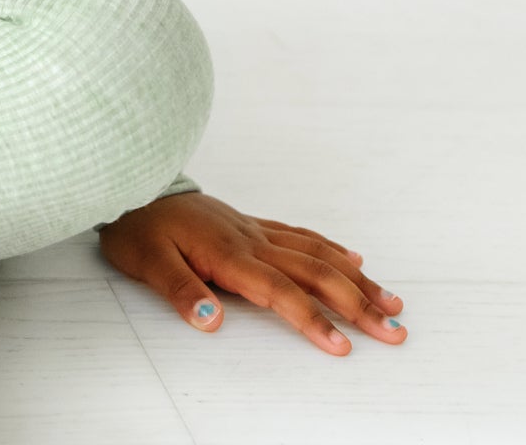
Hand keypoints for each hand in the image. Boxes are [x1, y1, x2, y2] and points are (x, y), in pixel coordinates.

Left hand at [95, 191, 407, 355]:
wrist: (132, 180)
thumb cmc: (137, 224)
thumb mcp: (146, 261)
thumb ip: (179, 290)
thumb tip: (210, 320)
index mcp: (228, 254)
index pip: (280, 292)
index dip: (312, 319)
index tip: (343, 346)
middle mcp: (249, 239)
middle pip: (314, 273)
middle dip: (357, 304)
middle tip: (394, 331)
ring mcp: (253, 229)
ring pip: (315, 253)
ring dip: (356, 279)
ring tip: (392, 302)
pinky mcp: (249, 223)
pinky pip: (299, 234)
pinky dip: (330, 248)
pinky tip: (352, 259)